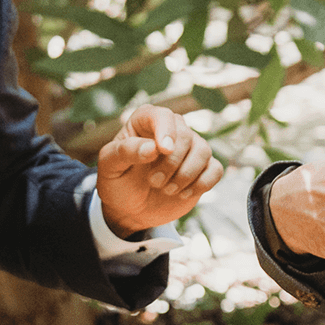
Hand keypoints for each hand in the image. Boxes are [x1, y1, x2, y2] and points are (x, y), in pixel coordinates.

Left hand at [96, 105, 224, 235]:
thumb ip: (125, 152)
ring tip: (167, 190)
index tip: (163, 150)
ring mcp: (190, 148)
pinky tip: (183, 194)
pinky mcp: (203, 168)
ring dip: (185, 175)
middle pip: (186, 136)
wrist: (131, 209)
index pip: (162, 115)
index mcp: (145, 122)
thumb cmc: (118, 182)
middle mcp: (172, 130)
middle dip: (172, 163)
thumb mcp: (109, 167)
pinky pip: (215, 169)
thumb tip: (152, 147)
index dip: (165, 130)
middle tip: (154, 182)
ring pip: (203, 151)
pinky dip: (202, 184)